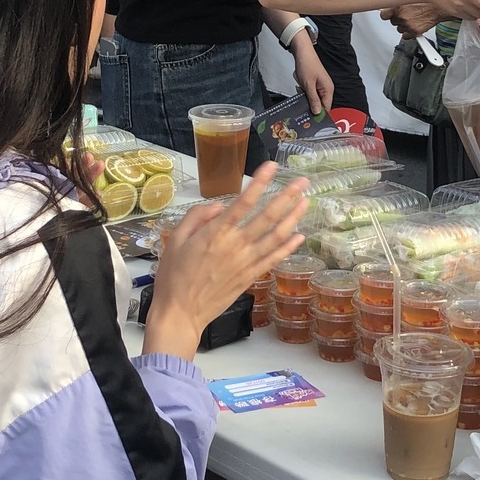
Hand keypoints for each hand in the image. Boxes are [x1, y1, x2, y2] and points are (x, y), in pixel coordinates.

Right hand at [145, 166, 308, 358]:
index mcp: (216, 232)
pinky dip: (288, 247)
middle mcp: (236, 244)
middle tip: (303, 181)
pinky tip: (299, 236)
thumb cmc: (174, 276)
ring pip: (277, 236)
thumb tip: (219, 205)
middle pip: (268, 216)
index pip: (244, 201)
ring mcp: (247, 262)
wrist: (180, 313)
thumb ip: (196, 217)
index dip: (260, 182)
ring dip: (293, 217)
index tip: (272, 166)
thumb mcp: (175, 240)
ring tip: (306, 202)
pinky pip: (274, 259)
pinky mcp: (251, 277)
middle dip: (287, 196)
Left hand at [291, 36, 334, 114]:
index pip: (326, 108)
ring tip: (301, 87)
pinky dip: (304, 91)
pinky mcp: (315, 83)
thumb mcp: (308, 85)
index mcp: (328, 89)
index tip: (309, 115)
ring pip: (314, 99)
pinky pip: (310, 93)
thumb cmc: (307, 64)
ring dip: (306, 96)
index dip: (318, 113)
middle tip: (302, 97)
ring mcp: (321, 86)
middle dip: (310, 103)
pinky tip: (300, 85)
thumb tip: (317, 112)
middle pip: (320, 104)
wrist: (302, 52)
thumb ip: (313, 100)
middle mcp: (326, 88)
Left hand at [384, 1, 443, 39]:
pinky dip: (410, 32)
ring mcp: (407, 25)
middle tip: (406, 13)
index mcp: (397, 6)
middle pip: (393, 21)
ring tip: (413, 18)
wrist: (440, 4)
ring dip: (404, 25)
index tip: (390, 13)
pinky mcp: (414, 32)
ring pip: (399, 29)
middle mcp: (401, 16)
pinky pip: (406, 36)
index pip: (383, 15)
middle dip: (398, 18)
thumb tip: (393, 0)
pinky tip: (415, 25)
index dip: (387, 14)